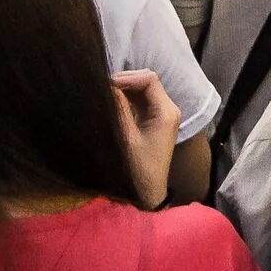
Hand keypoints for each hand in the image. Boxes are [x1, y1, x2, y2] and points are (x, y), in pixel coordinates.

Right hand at [111, 69, 180, 207]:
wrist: (147, 193)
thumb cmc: (138, 169)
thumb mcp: (125, 138)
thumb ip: (118, 109)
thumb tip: (107, 86)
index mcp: (166, 112)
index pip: (149, 79)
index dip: (127, 77)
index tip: (106, 84)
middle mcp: (168, 109)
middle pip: (146, 81)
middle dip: (124, 81)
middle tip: (101, 88)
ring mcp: (162, 114)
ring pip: (142, 89)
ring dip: (123, 89)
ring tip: (103, 94)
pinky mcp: (153, 120)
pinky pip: (140, 100)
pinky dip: (125, 98)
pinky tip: (111, 103)